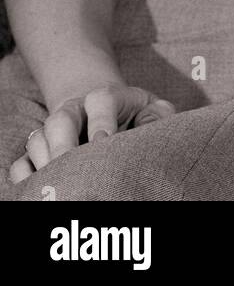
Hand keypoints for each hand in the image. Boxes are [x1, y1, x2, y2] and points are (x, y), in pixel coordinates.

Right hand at [9, 84, 175, 183]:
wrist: (106, 109)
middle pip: (60, 121)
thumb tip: (152, 128)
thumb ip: (158, 115)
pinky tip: (42, 188)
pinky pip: (21, 162)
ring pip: (38, 140)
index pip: (100, 100)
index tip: (104, 141)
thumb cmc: (136, 114)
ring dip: (46, 162)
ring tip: (60, 182)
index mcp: (107, 97)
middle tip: (73, 170)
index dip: (101, 119)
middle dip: (64, 145)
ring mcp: (54, 131)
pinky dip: (27, 175)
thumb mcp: (153, 108)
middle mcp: (75, 111)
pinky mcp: (40, 151)